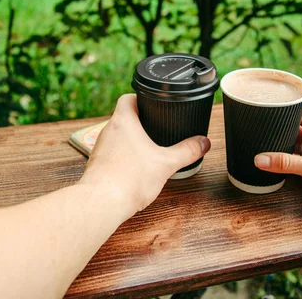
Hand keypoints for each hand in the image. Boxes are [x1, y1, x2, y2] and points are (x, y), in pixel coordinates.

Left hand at [78, 94, 210, 212]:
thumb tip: (203, 143)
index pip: (128, 98)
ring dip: (131, 141)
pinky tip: (136, 169)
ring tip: (148, 149)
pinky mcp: (97, 165)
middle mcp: (108, 132)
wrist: (101, 203)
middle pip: (124, 118)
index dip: (141, 98)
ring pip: (117, 137)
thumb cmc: (129, 179)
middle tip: (156, 127)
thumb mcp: (166, 163)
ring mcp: (100, 149)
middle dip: (140, 122)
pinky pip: (112, 155)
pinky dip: (124, 158)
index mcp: (123, 121)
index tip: (153, 103)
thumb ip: (187, 151)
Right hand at [254, 108, 301, 213]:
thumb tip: (261, 159)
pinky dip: (286, 161)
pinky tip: (276, 165)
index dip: (281, 108)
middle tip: (256, 130)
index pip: (296, 111)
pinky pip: (296, 160)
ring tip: (261, 146)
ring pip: (292, 145)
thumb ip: (287, 163)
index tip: (263, 107)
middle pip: (291, 128)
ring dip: (280, 147)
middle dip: (276, 130)